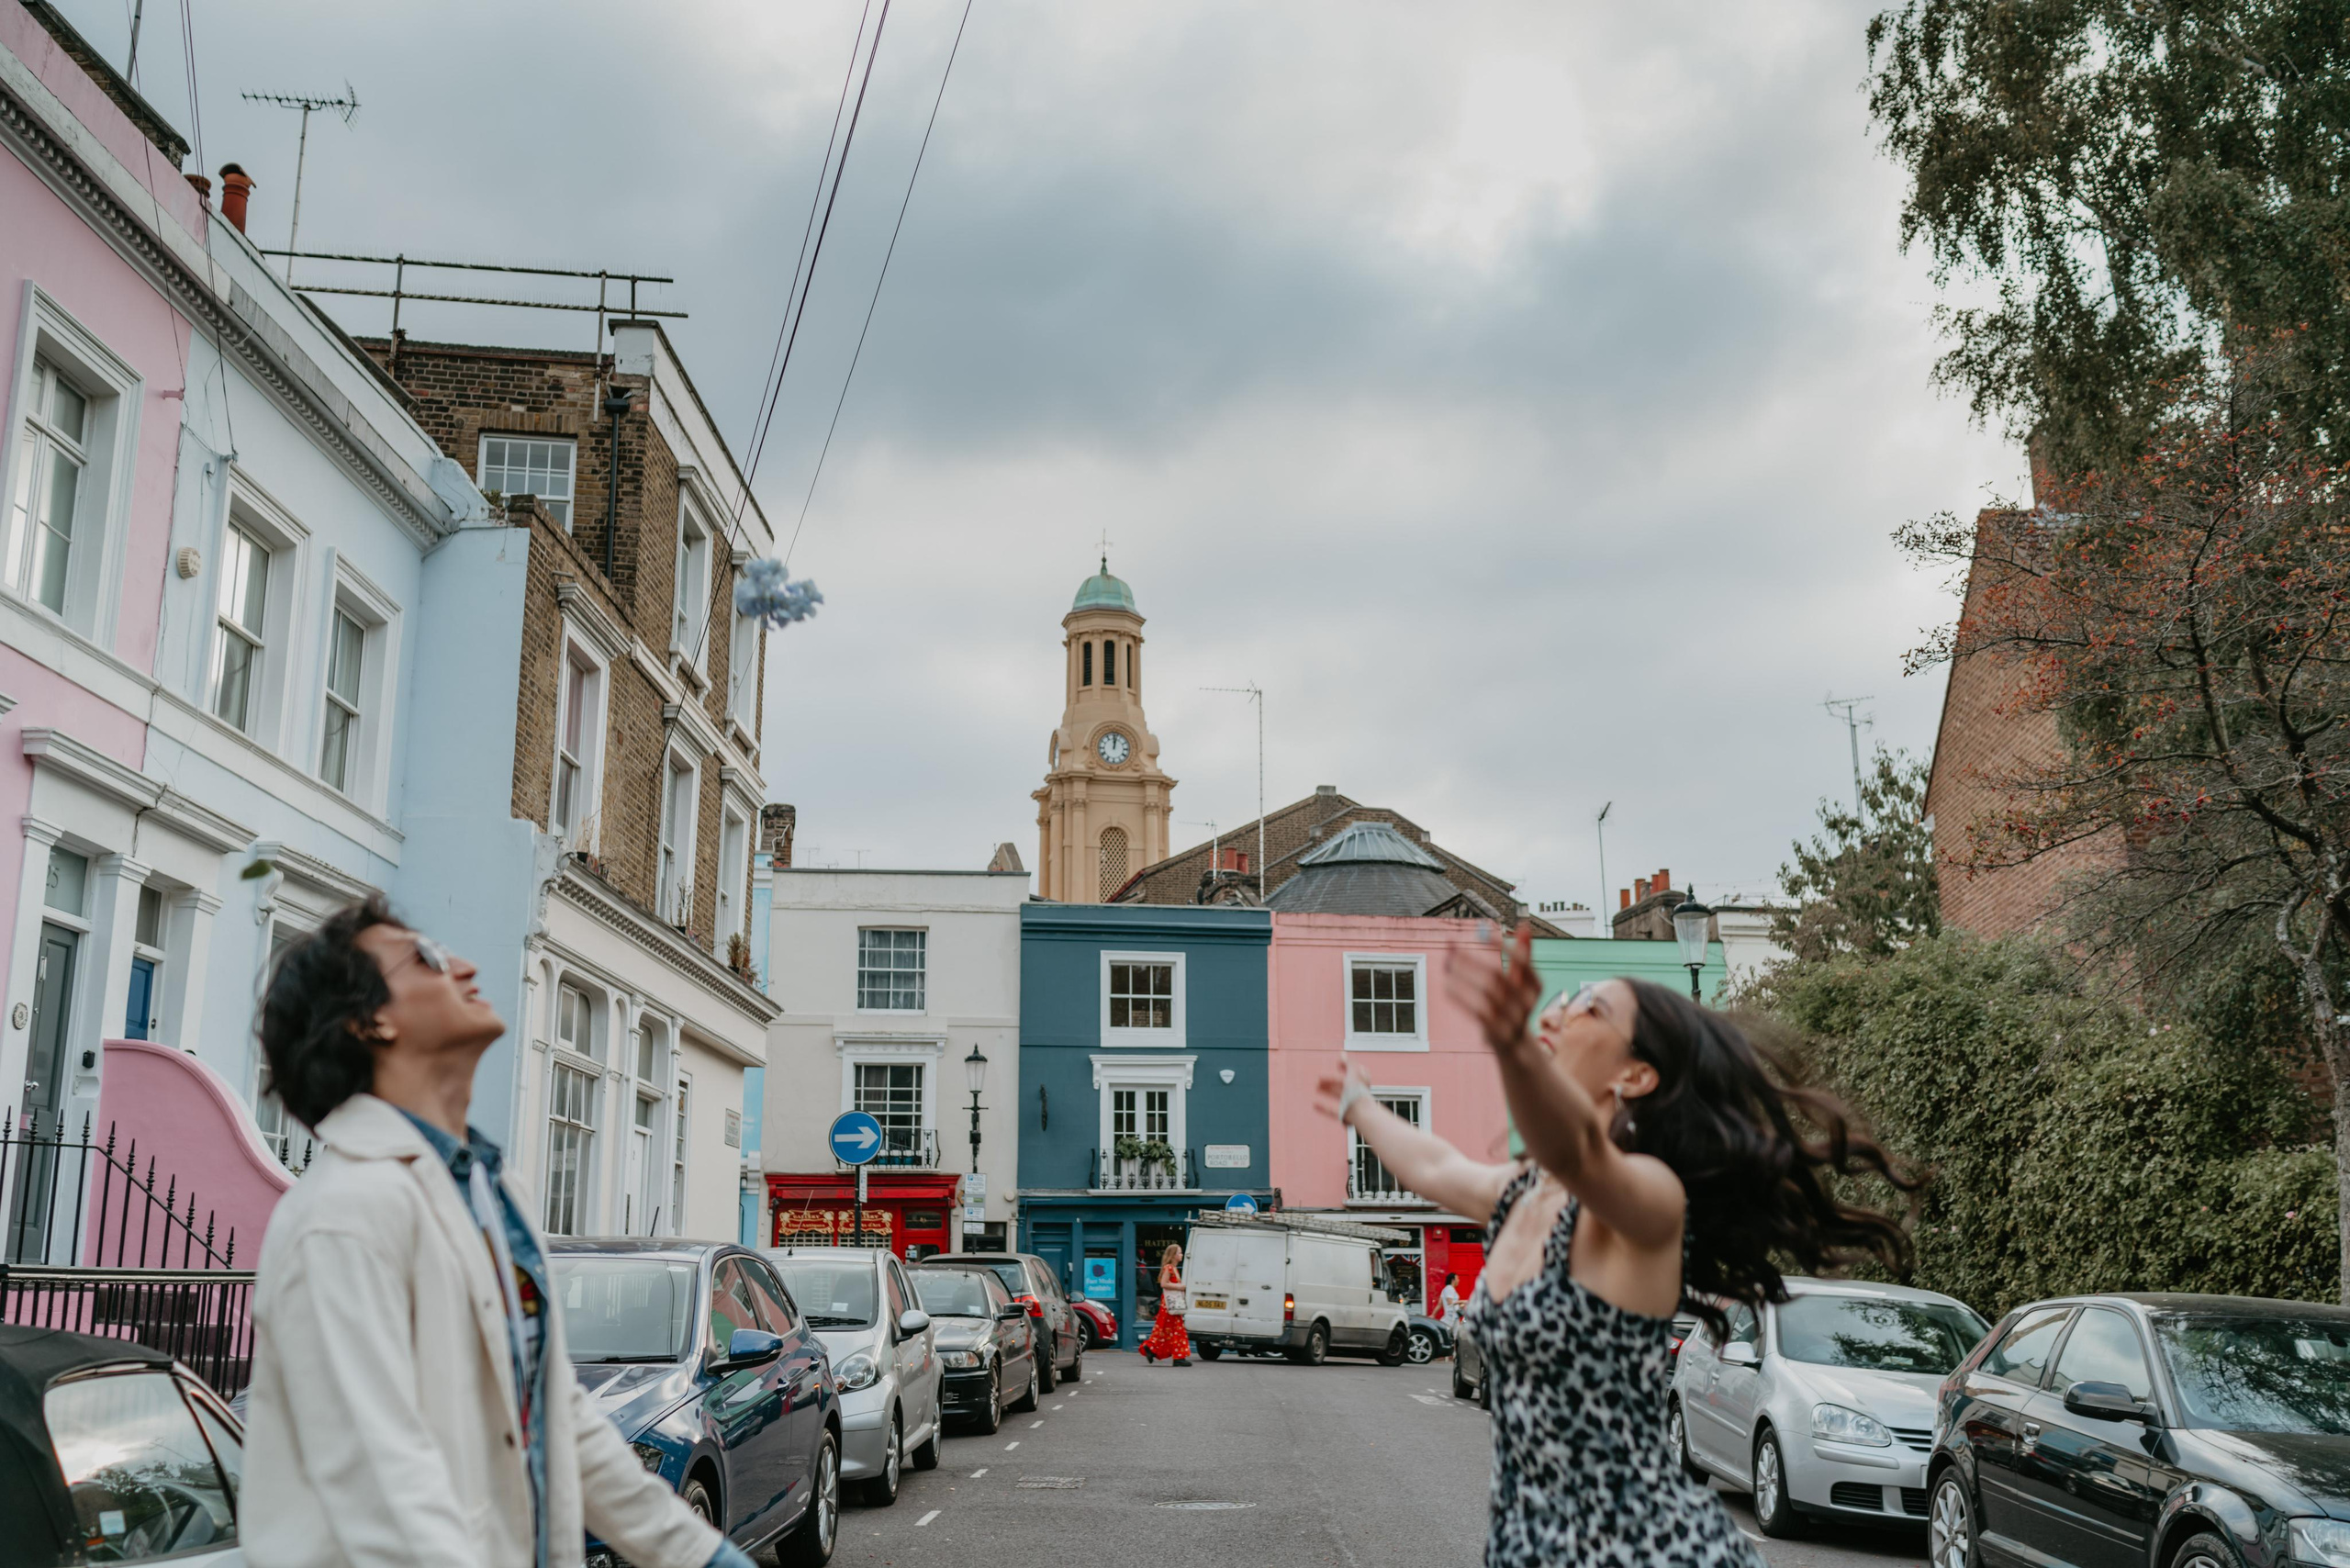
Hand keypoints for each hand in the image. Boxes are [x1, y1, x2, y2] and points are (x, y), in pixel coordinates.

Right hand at [1312, 1058, 1371, 1123]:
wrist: (1360, 1113)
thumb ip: (1348, 1063)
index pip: (1355, 1072)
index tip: (1338, 1063)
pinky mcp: (1344, 1114)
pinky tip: (1315, 1104)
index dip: (1347, 1067)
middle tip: (1319, 1077)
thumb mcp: (1353, 1073)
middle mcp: (1356, 1093)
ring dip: (1326, 1090)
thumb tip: (1342, 1053)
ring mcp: (1350, 1104)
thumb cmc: (1358, 1093)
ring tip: (1316, 1087)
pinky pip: (1332, 1110)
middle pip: (1342, 1084)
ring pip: (1336, 1095)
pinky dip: (1323, 1107)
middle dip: (1331, 1080)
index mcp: (1360, 1083)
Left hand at [1447, 921, 1542, 1058]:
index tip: (1480, 934)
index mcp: (1536, 986)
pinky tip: (1447, 985)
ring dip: (1462, 976)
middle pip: (1496, 976)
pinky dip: (1461, 997)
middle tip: (1450, 949)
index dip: (1502, 947)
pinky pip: (1477, 1012)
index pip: (1523, 962)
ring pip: (1484, 994)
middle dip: (1470, 960)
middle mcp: (1528, 1003)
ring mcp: (1514, 1020)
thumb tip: (1525, 924)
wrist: (1514, 1044)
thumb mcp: (1521, 981)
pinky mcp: (1498, 1033)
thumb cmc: (1514, 1004)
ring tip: (1445, 965)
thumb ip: (1522, 954)